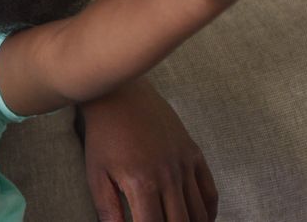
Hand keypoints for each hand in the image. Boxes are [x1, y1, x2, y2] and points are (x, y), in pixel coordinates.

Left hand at [80, 79, 217, 221]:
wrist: (119, 96)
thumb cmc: (104, 135)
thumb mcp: (96, 174)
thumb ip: (107, 208)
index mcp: (142, 183)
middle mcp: (169, 176)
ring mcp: (185, 164)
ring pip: (198, 212)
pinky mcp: (194, 153)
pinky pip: (210, 191)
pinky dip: (208, 212)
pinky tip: (200, 220)